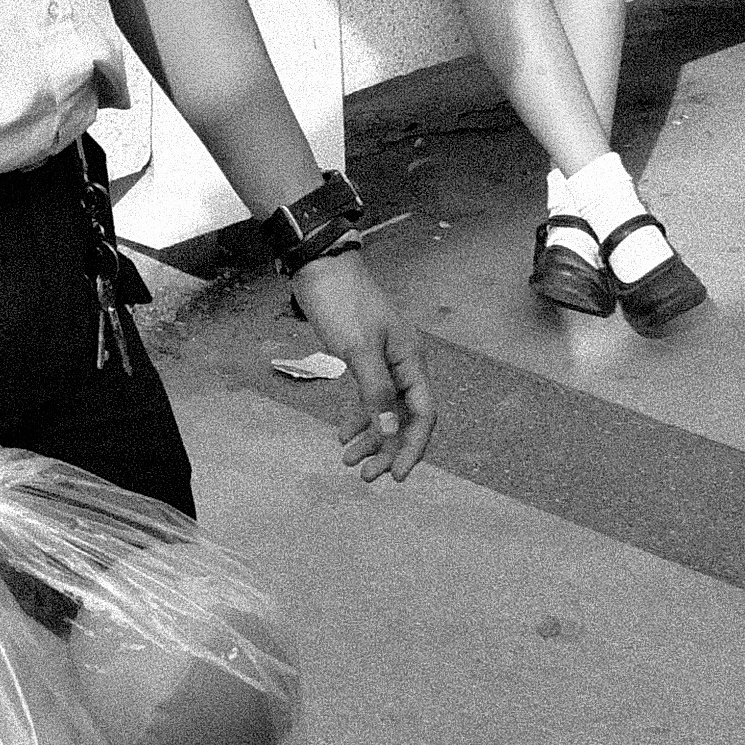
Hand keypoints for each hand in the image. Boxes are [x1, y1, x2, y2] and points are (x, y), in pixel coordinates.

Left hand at [288, 249, 434, 480]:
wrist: (321, 268)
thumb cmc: (343, 303)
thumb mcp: (359, 349)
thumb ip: (375, 391)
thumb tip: (390, 431)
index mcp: (412, 361)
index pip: (423, 414)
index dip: (412, 447)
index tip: (397, 475)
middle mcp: (404, 364)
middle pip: (405, 418)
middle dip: (388, 449)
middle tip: (365, 476)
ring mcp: (386, 362)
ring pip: (386, 411)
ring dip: (371, 437)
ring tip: (347, 460)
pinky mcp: (366, 359)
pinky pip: (370, 398)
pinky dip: (359, 417)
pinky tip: (343, 434)